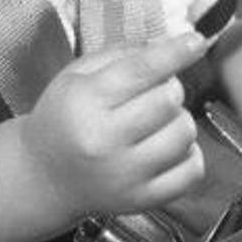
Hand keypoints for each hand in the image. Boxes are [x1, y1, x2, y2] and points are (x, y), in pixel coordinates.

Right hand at [22, 31, 208, 218]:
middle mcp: (105, 141)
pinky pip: (192, 171)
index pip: (141, 70)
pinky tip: (168, 148)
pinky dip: (189, 154)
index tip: (197, 41)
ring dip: (180, 120)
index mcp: (85, 102)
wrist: (44, 177)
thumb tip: (170, 44)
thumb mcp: (76, 76)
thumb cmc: (63, 119)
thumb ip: (122, 54)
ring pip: (185, 133)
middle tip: (154, 92)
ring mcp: (126, 175)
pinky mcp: (143, 200)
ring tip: (158, 122)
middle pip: (169, 100)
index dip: (176, 52)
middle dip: (170, 88)